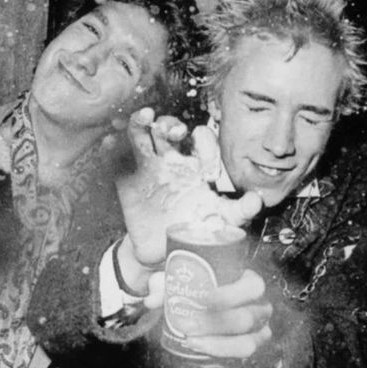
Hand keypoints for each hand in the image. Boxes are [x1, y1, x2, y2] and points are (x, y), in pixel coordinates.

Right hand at [116, 107, 262, 269]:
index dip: (203, 139)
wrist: (163, 251)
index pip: (202, 142)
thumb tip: (256, 201)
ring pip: (145, 135)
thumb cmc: (197, 231)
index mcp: (198, 166)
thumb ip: (239, 211)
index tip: (200, 141)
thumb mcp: (221, 222)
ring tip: (144, 116)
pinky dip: (113, 146)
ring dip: (143, 122)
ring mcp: (149, 166)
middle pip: (171, 131)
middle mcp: (174, 160)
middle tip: (175, 130)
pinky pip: (119, 158)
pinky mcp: (128, 177)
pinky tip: (109, 141)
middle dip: (171, 125)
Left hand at [145, 269, 273, 358]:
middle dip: (214, 325)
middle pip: (245, 319)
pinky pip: (239, 362)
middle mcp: (261, 307)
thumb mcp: (184, 280)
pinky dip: (217, 360)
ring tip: (191, 343)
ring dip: (217, 346)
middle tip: (187, 327)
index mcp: (252, 282)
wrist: (209, 310)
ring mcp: (260, 332)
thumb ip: (167, 284)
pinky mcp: (250, 352)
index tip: (201, 300)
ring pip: (246, 345)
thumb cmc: (201, 289)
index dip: (229, 295)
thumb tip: (151, 298)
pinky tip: (197, 355)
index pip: (252, 287)